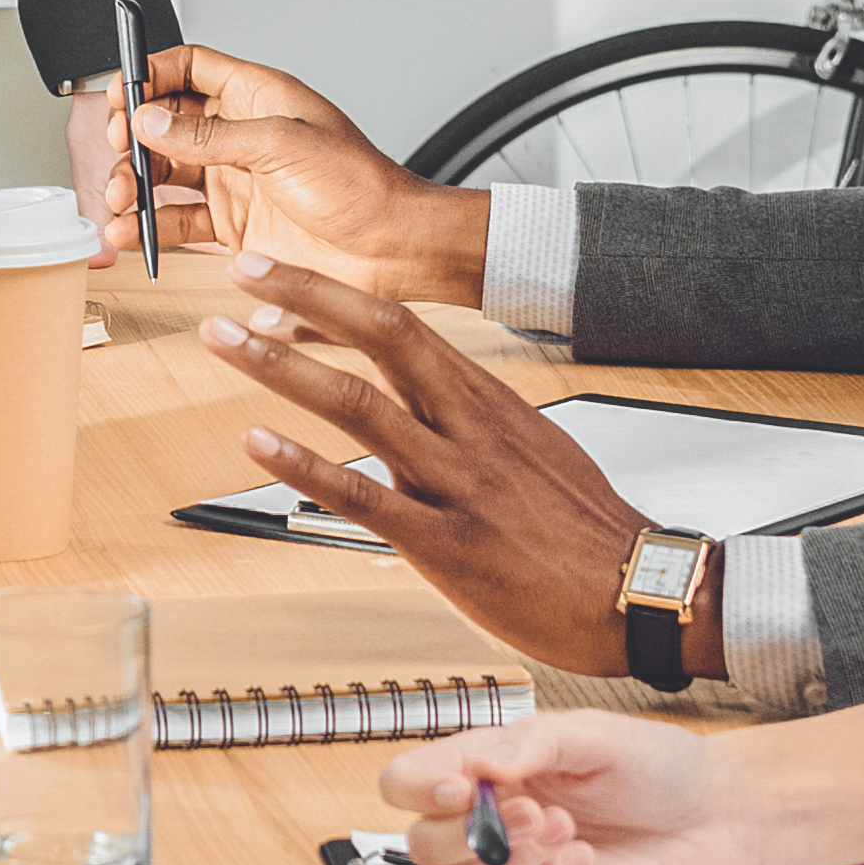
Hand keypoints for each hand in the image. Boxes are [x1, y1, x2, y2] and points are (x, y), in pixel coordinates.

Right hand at [118, 44, 484, 298]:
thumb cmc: (361, 185)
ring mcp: (235, 180)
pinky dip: (149, 225)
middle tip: (120, 153)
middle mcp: (241, 135)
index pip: (189, 67)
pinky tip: (131, 231)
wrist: (392, 247)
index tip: (122, 96)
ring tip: (122, 199)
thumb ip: (211, 135)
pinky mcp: (234, 225)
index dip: (151, 74)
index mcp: (257, 96)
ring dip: (135, 183)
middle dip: (134, 137)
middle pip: (166, 123)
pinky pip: (179, 219)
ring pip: (166, 172)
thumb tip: (151, 121)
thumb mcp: (281, 145)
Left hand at [196, 254, 665, 680]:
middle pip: (381, 337)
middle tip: (244, 271)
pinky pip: (362, 496)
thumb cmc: (586, 529)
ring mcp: (454, 482)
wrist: (637, 594)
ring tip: (226, 342)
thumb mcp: (532, 450)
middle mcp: (467, 428)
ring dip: (283, 368)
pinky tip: (257, 442)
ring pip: (360, 405)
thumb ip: (471, 423)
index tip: (280, 272)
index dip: (334, 293)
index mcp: (486, 402)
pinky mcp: (444, 542)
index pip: (401, 325)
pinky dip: (303, 465)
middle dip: (305, 296)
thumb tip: (422, 407)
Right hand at [378, 714, 771, 864]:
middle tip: (532, 811)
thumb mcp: (596, 734)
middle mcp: (492, 820)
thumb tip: (482, 763)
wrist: (719, 815)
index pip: (409, 783)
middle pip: (421, 844)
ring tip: (561, 832)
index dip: (417, 789)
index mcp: (489, 767)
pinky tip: (581, 861)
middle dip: (466, 833)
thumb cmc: (658, 765)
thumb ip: (535, 743)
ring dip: (502, 863)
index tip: (459, 789)